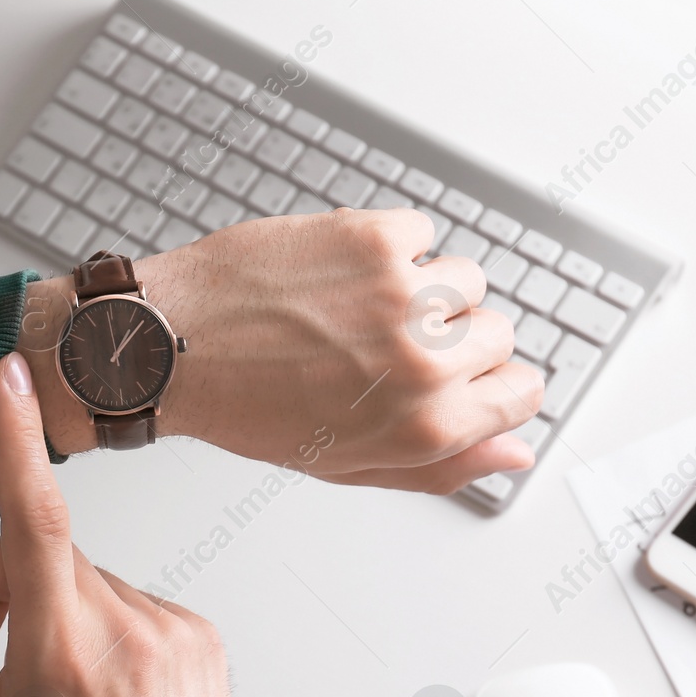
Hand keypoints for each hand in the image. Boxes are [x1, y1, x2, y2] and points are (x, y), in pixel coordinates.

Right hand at [0, 353, 236, 696]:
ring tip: (58, 690)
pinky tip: (106, 690)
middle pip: (44, 553)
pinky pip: (135, 602)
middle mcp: (125, 629)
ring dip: (59, 612)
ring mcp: (173, 629)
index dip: (16, 440)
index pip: (31, 518)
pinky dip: (108, 629)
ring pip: (89, 579)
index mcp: (58, 651)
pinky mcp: (201, 636)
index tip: (12, 378)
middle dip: (3, 586)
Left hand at [20, 208, 543, 494]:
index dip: (495, 384)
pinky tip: (339, 273)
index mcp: (426, 426)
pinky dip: (390, 246)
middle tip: (388, 345)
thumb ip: (442, 465)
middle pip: (499, 333)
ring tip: (358, 307)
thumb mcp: (348, 464)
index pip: (524, 393)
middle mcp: (424, 362)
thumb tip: (513, 455)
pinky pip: (422, 231)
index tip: (471, 376)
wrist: (171, 346)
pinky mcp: (375, 237)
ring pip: (467, 278)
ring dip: (424, 288)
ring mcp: (403, 293)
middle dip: (454, 338)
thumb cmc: (246, 408)